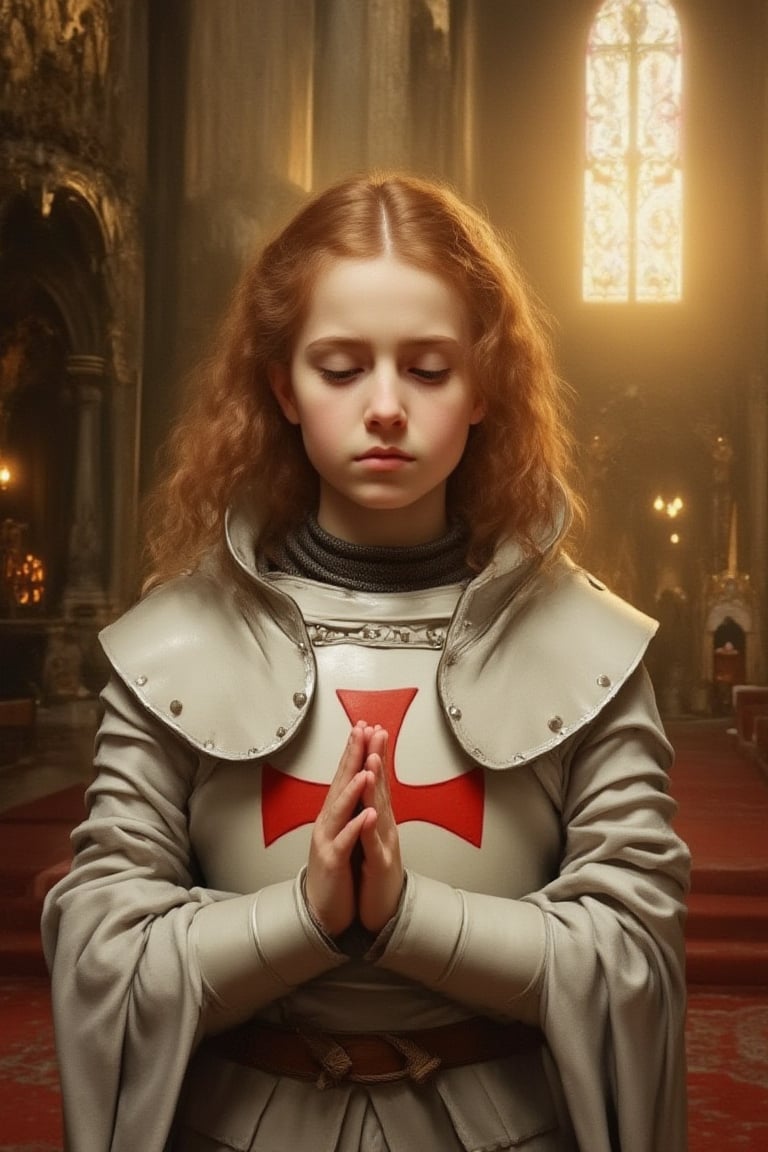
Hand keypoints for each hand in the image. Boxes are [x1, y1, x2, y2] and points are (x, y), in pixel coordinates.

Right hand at [305, 721, 375, 936]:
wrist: (323, 908)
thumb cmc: (337, 870)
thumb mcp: (344, 831)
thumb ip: (349, 806)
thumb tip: (356, 777)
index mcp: (335, 813)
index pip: (346, 775)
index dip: (355, 750)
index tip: (365, 726)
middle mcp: (328, 821)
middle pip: (341, 783)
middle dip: (352, 756)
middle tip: (361, 731)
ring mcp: (328, 840)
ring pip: (340, 809)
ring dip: (353, 788)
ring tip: (366, 769)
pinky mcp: (332, 862)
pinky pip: (345, 842)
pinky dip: (356, 828)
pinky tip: (367, 815)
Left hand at [357, 726, 404, 934]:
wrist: (384, 913)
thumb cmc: (376, 876)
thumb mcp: (372, 838)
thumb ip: (372, 811)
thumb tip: (369, 784)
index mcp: (378, 819)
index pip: (375, 780)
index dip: (372, 753)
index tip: (369, 728)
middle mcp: (384, 826)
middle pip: (381, 786)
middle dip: (377, 757)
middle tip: (375, 732)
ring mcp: (385, 844)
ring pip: (379, 810)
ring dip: (376, 785)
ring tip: (372, 761)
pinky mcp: (381, 867)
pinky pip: (373, 844)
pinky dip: (370, 828)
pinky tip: (369, 814)